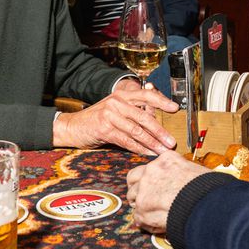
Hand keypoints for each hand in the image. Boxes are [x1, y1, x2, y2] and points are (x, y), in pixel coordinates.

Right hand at [53, 83, 177, 154]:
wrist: (72, 126)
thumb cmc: (96, 119)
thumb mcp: (114, 109)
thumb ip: (132, 111)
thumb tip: (155, 119)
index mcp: (122, 95)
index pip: (146, 95)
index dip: (162, 101)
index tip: (175, 109)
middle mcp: (117, 102)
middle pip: (144, 116)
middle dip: (160, 131)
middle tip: (171, 141)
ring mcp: (110, 115)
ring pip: (137, 130)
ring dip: (152, 143)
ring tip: (162, 151)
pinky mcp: (105, 129)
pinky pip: (126, 140)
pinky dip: (138, 148)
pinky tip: (147, 153)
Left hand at [125, 150, 210, 233]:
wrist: (205, 205)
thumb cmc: (208, 190)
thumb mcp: (196, 171)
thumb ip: (182, 173)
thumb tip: (183, 183)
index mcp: (166, 160)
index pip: (151, 165)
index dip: (152, 177)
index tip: (157, 184)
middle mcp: (151, 172)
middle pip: (134, 178)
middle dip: (138, 187)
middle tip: (147, 197)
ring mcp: (144, 191)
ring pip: (133, 196)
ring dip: (141, 205)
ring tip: (153, 213)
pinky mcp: (142, 210)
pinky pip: (138, 217)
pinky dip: (147, 222)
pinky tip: (158, 225)